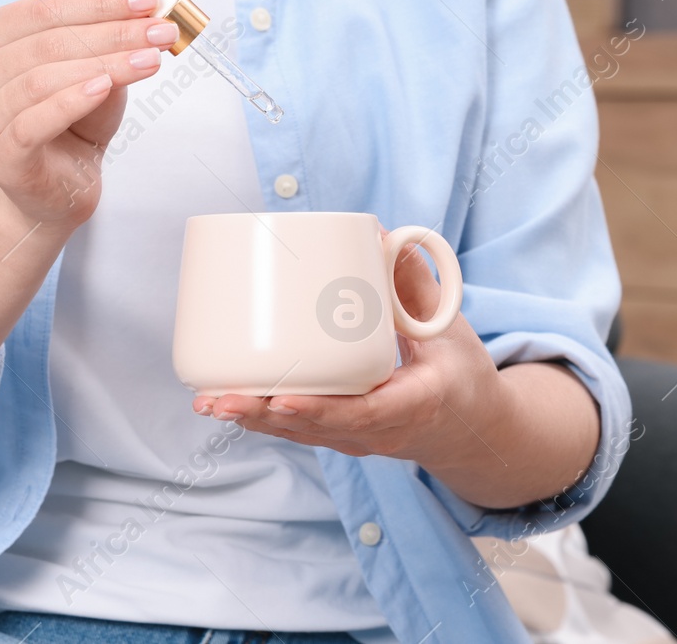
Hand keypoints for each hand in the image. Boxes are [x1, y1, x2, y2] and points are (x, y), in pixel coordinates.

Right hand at [0, 0, 175, 228]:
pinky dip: (71, 100)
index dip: (100, 0)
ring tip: (152, 59)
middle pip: (49, 41)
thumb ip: (122, 19)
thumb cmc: (77, 118)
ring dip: (105, 64)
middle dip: (113, 32)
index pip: (47, 7)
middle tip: (163, 30)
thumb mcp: (103, 63)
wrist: (59, 187)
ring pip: (43, 78)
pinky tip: (106, 87)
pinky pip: (33, 121)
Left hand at [194, 235, 506, 470]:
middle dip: (263, 415)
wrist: (470, 430)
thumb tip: (384, 237)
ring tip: (207, 400)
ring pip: (296, 434)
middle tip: (219, 398)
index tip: (282, 401)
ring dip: (250, 419)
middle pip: (314, 430)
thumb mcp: (451, 329)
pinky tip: (222, 401)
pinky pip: (296, 431)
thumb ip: (417, 284)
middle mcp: (380, 432)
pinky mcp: (340, 437)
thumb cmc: (460, 374)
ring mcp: (357, 440)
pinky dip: (259, 418)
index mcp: (415, 405)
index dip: (320, 410)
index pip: (365, 414)